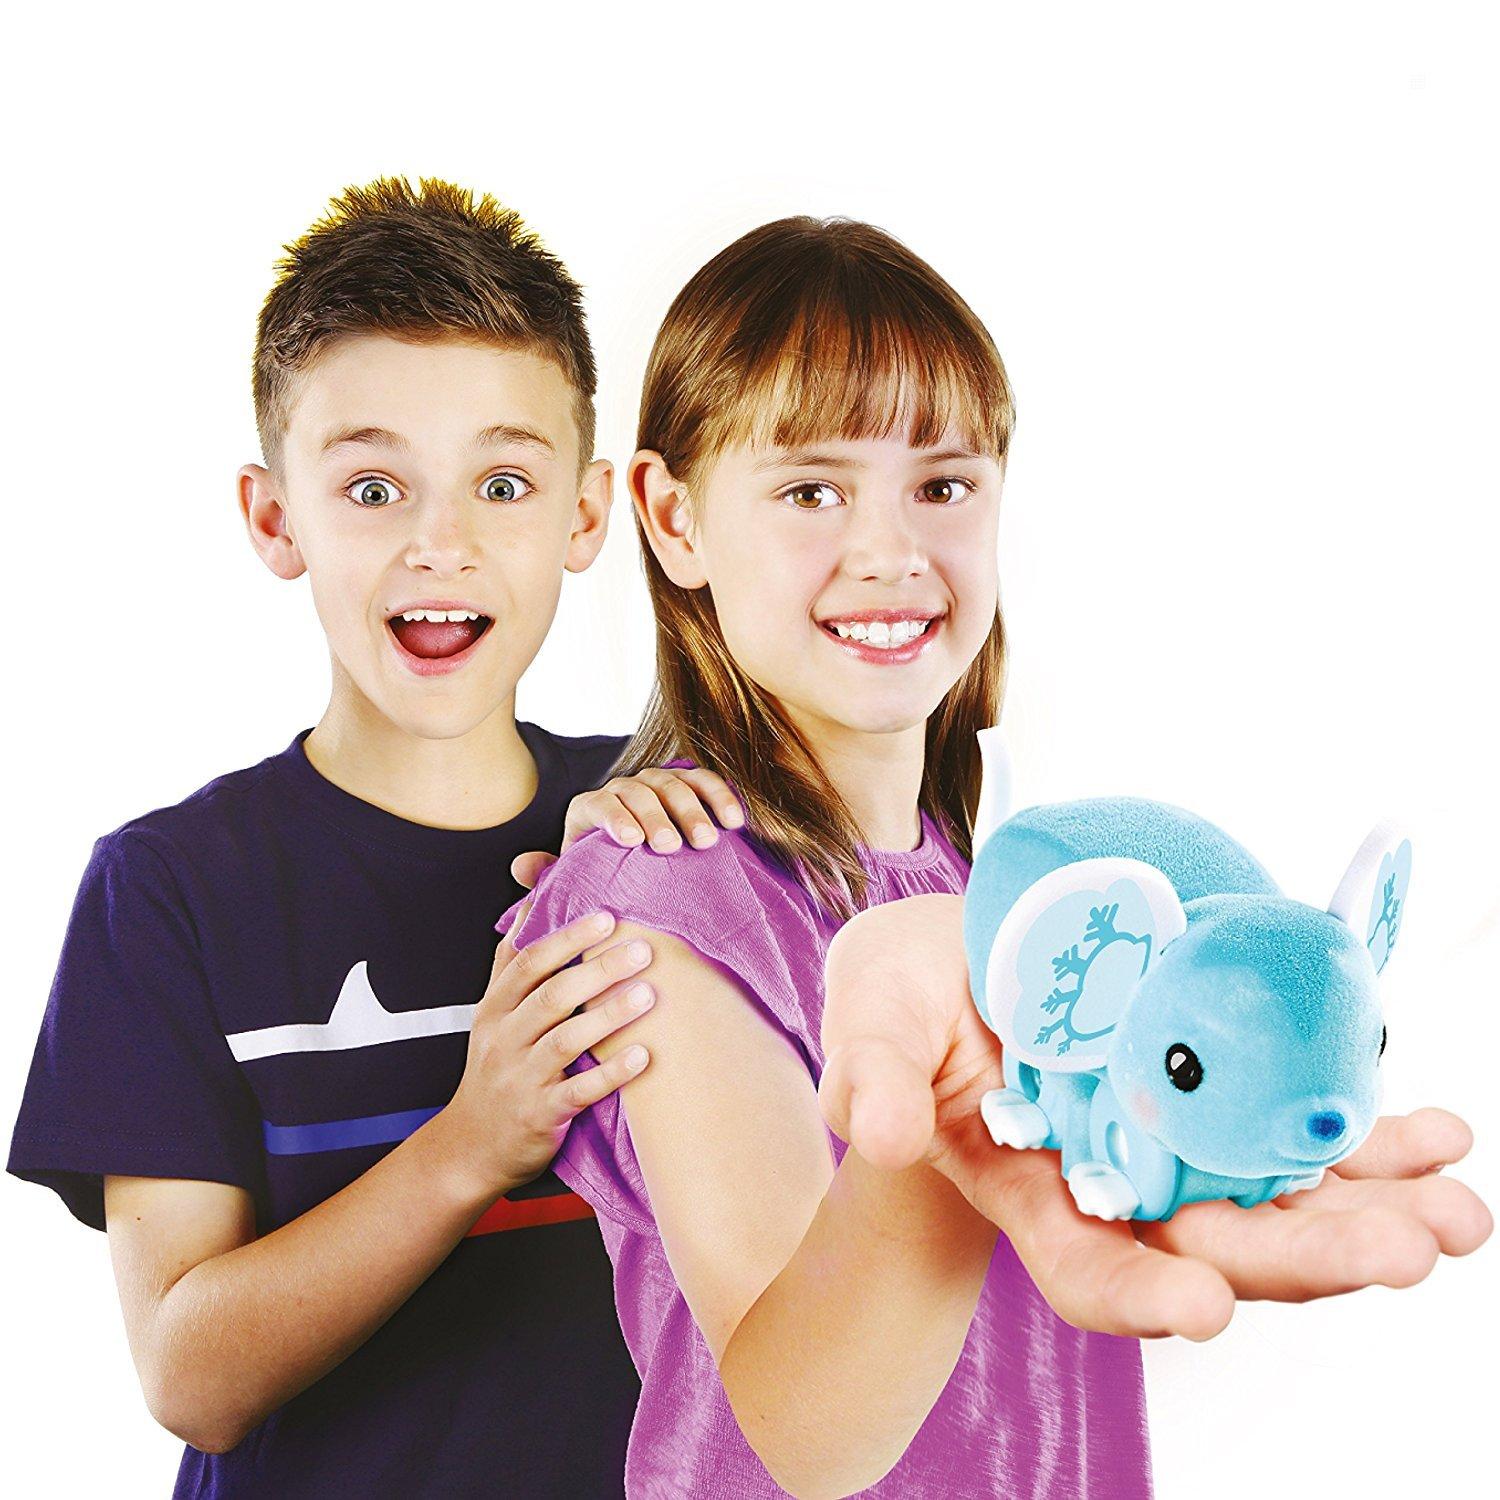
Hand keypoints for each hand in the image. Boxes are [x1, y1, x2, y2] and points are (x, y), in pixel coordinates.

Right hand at [436, 903, 656, 1200]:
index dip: (567, 937)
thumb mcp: (493, 1014)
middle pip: (551, 996)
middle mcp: (503, 1039)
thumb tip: (534, 898)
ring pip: (565, 1041)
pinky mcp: (541, 1115)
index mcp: (494, 1008)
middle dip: (597, 969)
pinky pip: (578, 1091)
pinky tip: (643, 1056)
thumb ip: (514, 962)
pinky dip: (610, 1073)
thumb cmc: (495, 1068)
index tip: (607, 916)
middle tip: (642, 949)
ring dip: (609, 1015)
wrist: (471, 1147)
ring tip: (649, 995)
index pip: (528, 963)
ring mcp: (521, 1078)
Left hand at [510, 766, 745, 888]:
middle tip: (672, 847)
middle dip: (657, 818)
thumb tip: (519, 865)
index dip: (614, 818)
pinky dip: (721, 797)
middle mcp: (624, 789)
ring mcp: (659, 784)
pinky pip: (706, 782)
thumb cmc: (604, 882)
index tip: (632, 842)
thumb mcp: (575, 880)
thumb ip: (549, 875)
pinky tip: (735, 822)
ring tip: (706, 843)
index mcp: (589, 809)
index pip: (597, 803)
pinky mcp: (691, 786)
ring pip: (675, 784)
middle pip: (639, 793)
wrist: (641, 877)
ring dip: (692, 811)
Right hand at [818, 895, 1492, 1341]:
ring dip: (1371, 1213)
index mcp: (1026, 1187)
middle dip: (1305, 1258)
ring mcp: (1175, 1138)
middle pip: (1215, 1245)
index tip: (1202, 1308)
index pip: (1084, 1265)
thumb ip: (874, 1075)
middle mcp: (1115, 1184)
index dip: (1138, 1292)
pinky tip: (1436, 1133)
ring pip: (1279, 1198)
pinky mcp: (1215, 1087)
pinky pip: (1300, 1126)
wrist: (960, 950)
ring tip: (1454, 1210)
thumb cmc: (904, 990)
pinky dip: (1371, 1138)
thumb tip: (880, 1131)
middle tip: (1400, 1253)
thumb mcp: (873, 1015)